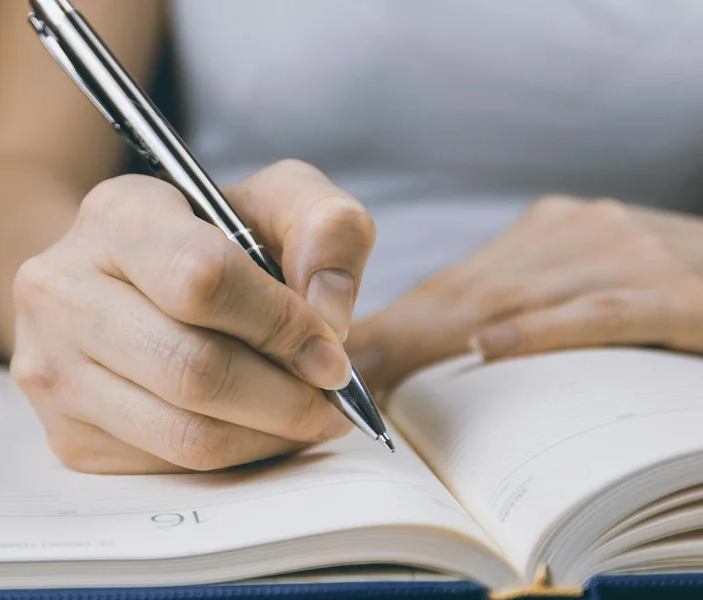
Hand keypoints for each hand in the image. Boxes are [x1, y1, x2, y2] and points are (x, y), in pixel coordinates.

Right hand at [10, 160, 375, 472]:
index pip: (201, 279)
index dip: (281, 324)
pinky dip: (234, 458)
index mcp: (116, 215)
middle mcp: (61, 290)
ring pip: (186, 434)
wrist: (117, 286)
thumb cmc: (208, 244)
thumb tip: (329, 314)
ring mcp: (53, 370)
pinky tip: (253, 427)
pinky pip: (171, 468)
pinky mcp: (67, 436)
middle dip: (285, 396)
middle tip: (329, 399)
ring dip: (268, 436)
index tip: (330, 352)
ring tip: (303, 416)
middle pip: (194, 369)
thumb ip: (327, 229)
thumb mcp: (274, 205)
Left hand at [347, 196, 702, 396]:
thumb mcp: (590, 279)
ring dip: (439, 342)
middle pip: (468, 292)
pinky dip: (543, 330)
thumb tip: (449, 355)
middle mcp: (577, 233)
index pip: (456, 283)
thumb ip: (527, 303)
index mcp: (550, 233)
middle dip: (396, 337)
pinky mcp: (678, 291)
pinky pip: (599, 312)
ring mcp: (627, 256)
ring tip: (377, 375)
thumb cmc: (670, 290)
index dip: (393, 323)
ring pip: (516, 300)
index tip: (338, 359)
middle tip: (335, 376)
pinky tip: (492, 346)